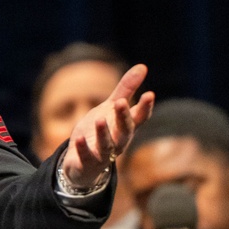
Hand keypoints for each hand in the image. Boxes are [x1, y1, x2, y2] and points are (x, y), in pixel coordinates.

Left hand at [61, 64, 154, 188]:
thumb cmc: (100, 131)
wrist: (82, 161)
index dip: (145, 107)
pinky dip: (83, 148)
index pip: (139, 117)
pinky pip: (86, 156)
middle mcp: (118, 141)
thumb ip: (125, 90)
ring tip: (99, 119)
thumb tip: (143, 66)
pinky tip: (78, 138)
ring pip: (107, 145)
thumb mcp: (110, 108)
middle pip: (125, 130)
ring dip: (104, 133)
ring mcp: (103, 154)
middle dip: (123, 117)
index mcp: (125, 127)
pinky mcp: (87, 162)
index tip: (149, 94)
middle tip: (120, 102)